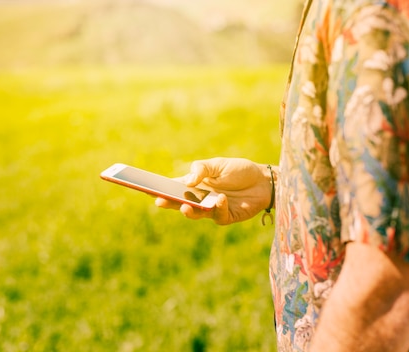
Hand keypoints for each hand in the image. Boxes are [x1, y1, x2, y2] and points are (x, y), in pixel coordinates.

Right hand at [155, 157, 274, 224]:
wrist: (263, 180)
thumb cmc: (239, 170)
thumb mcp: (218, 164)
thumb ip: (202, 169)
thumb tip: (188, 180)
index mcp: (194, 185)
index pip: (173, 188)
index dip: (159, 189)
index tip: (145, 188)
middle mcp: (200, 199)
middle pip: (180, 203)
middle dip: (169, 203)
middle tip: (159, 201)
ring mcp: (212, 209)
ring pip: (196, 214)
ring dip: (189, 211)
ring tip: (186, 206)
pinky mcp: (226, 216)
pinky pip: (218, 215)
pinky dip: (218, 207)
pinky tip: (221, 199)